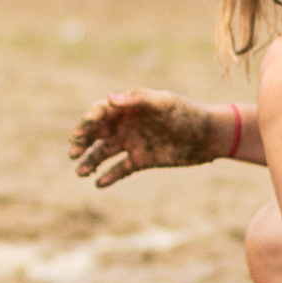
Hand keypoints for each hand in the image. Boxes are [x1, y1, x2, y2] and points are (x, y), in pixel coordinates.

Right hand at [71, 87, 234, 188]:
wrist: (208, 136)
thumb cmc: (187, 113)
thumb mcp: (164, 103)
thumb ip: (138, 99)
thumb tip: (110, 99)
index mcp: (128, 107)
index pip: (99, 113)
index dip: (87, 121)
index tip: (82, 133)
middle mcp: (126, 125)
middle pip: (96, 133)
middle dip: (81, 142)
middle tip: (73, 153)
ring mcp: (132, 143)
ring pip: (104, 153)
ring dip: (90, 161)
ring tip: (80, 173)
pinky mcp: (141, 160)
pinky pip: (120, 169)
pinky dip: (110, 176)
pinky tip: (100, 183)